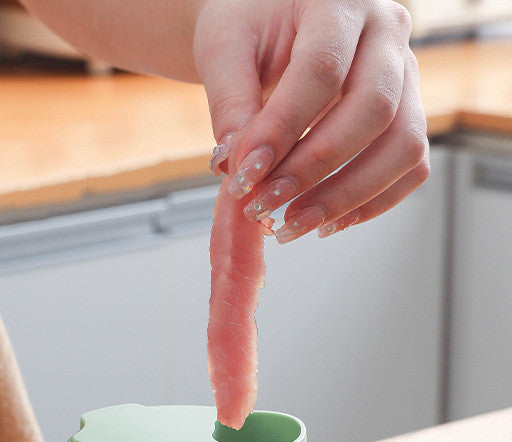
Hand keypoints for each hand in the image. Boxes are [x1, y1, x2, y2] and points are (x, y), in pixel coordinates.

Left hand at [196, 0, 428, 241]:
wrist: (275, 17)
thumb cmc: (250, 26)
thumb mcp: (224, 49)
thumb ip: (229, 104)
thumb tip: (234, 168)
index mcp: (339, 0)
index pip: (322, 70)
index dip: (282, 130)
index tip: (245, 175)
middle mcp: (387, 32)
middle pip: (374, 109)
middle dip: (314, 169)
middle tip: (265, 206)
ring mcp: (406, 73)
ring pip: (403, 144)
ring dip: (346, 197)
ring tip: (291, 225)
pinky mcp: (408, 112)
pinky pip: (411, 166)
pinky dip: (372, 203)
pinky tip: (325, 223)